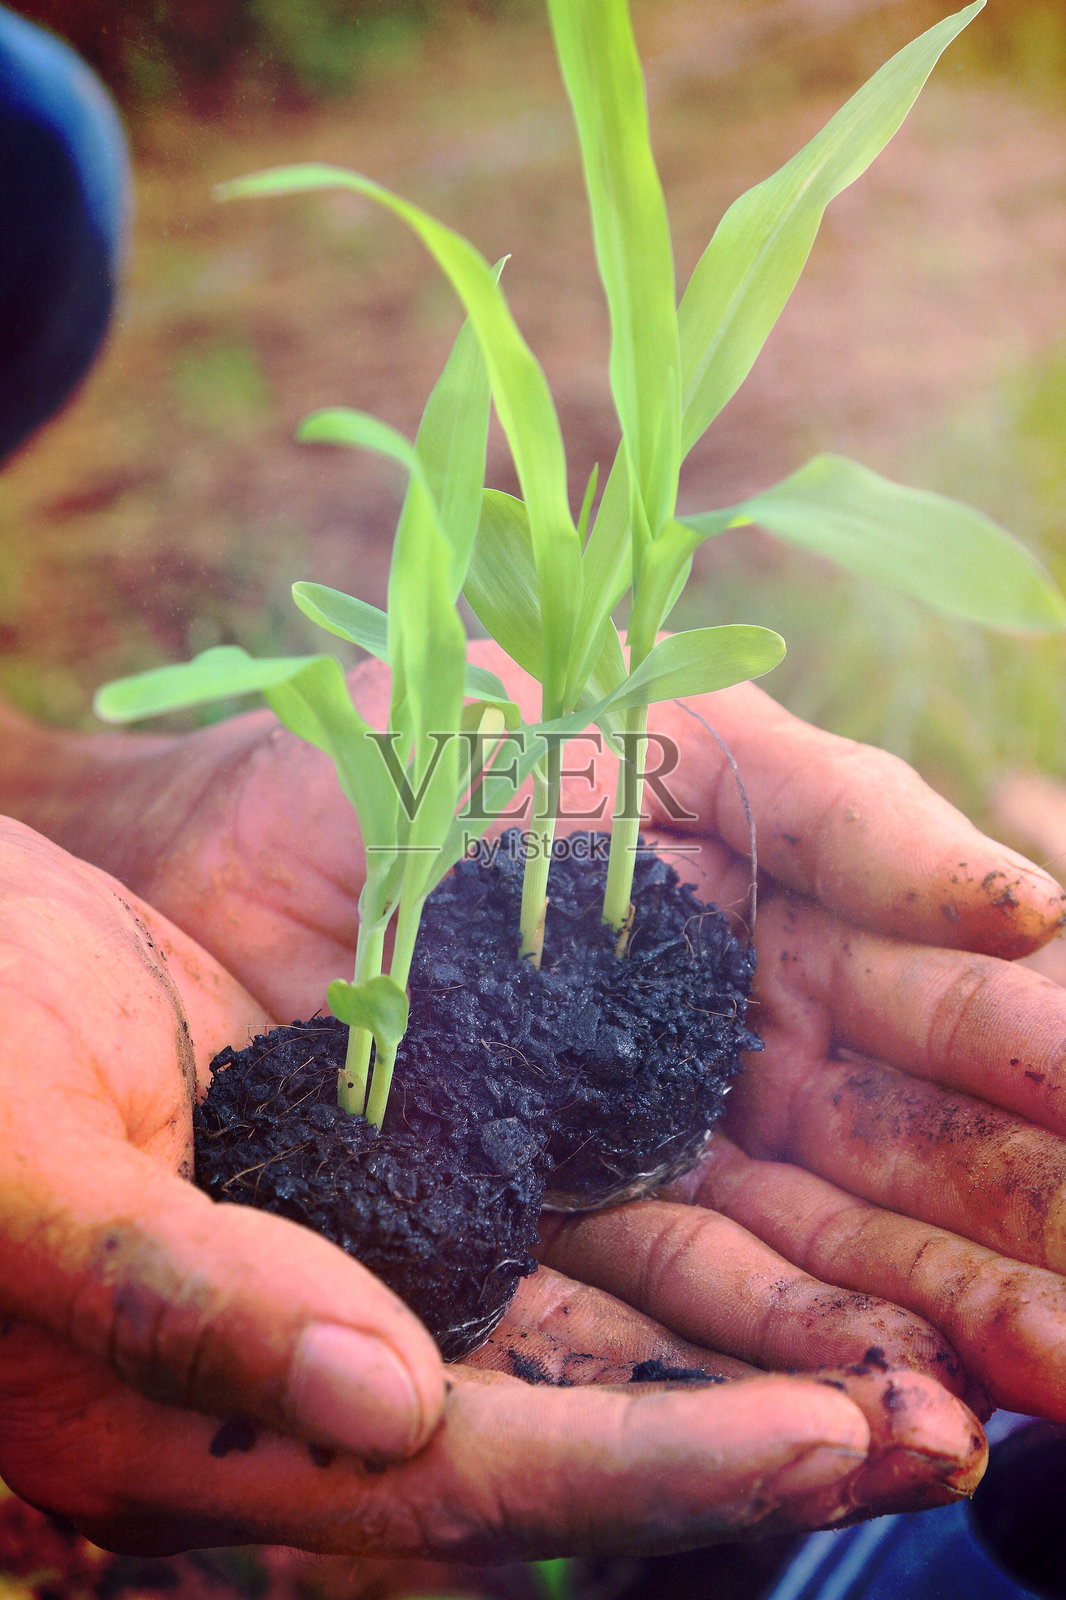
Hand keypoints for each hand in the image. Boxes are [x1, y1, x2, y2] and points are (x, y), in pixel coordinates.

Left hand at [24, 645, 1065, 1428]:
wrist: (244, 815)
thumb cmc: (460, 738)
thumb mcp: (681, 740)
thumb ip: (848, 815)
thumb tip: (1032, 906)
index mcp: (787, 930)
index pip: (943, 1019)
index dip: (1034, 1071)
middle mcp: (737, 1058)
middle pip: (903, 1164)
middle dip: (1013, 1240)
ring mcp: (651, 1154)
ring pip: (816, 1258)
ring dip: (922, 1330)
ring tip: (1028, 1392)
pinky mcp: (546, 1227)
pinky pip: (676, 1304)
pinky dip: (776, 1361)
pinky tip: (875, 1416)